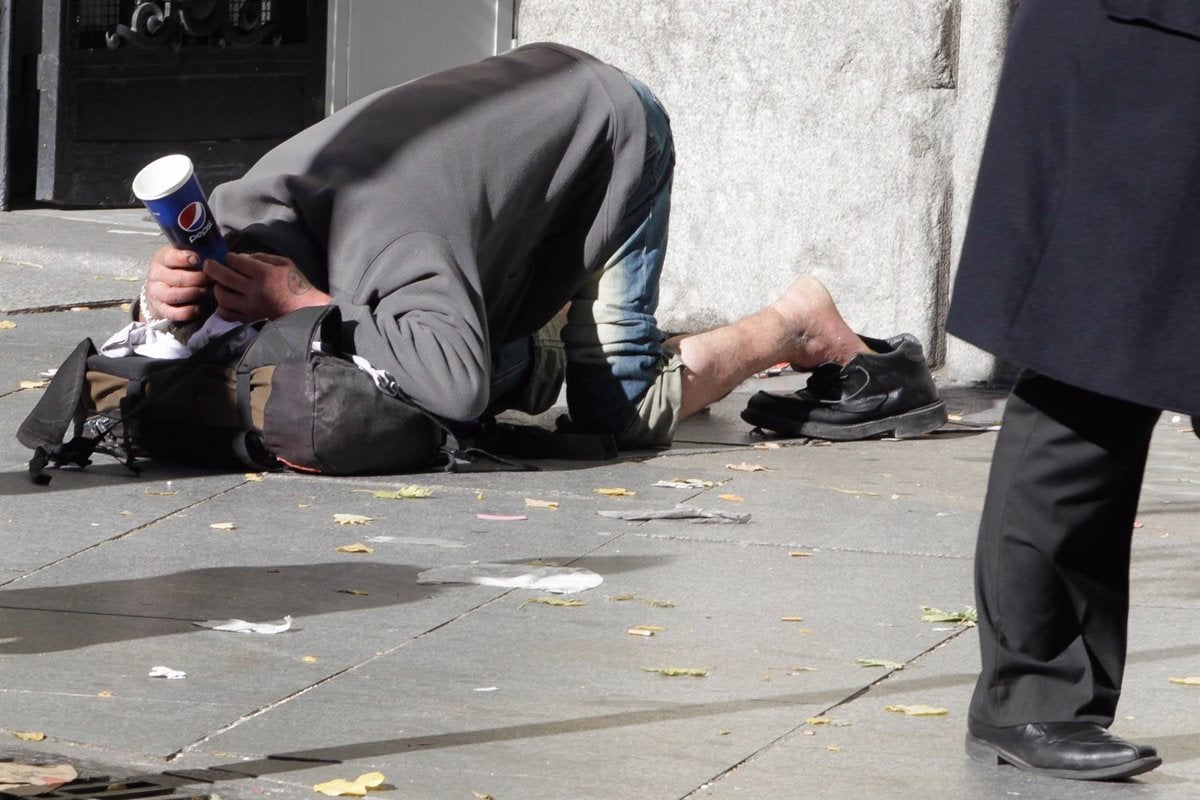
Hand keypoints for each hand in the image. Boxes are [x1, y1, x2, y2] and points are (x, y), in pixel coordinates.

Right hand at [142, 245, 211, 322]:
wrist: (164, 290)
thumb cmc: (181, 270)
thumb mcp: (185, 259)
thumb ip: (196, 255)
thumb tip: (215, 256)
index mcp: (162, 258)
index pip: (169, 257)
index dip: (184, 258)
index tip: (197, 259)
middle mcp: (156, 275)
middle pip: (176, 278)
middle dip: (196, 279)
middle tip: (210, 279)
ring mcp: (156, 293)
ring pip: (173, 295)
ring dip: (192, 294)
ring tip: (205, 291)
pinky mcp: (160, 308)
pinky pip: (173, 313)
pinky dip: (188, 311)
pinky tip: (198, 307)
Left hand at [203, 252, 330, 321]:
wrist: (303, 309)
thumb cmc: (295, 284)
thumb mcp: (284, 263)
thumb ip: (261, 257)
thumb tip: (241, 258)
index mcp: (264, 274)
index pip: (237, 262)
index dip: (230, 257)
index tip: (230, 257)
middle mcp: (254, 290)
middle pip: (225, 277)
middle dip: (213, 267)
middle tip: (209, 264)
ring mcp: (250, 306)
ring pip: (222, 296)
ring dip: (217, 287)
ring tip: (219, 283)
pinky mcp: (249, 318)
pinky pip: (227, 314)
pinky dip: (221, 307)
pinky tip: (225, 301)